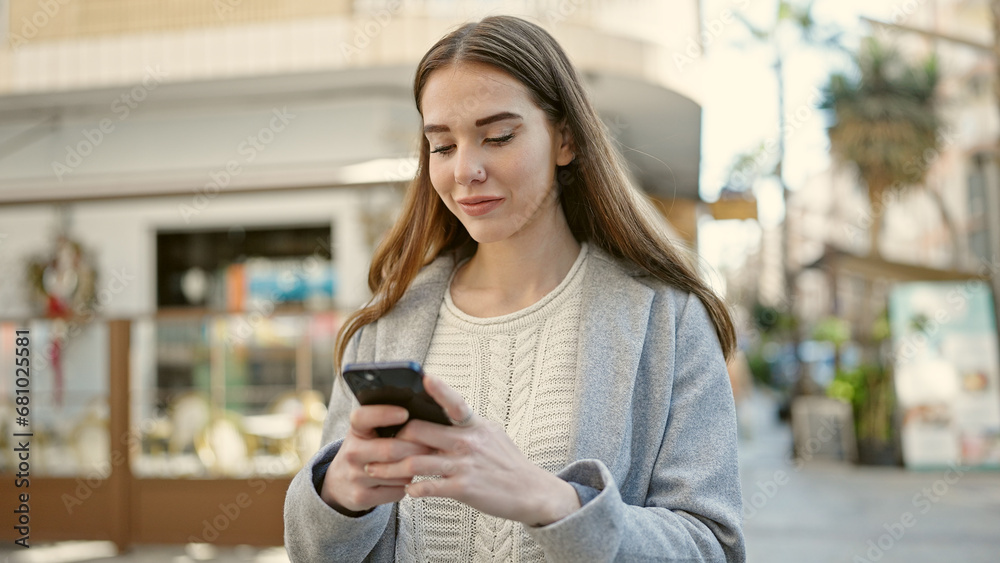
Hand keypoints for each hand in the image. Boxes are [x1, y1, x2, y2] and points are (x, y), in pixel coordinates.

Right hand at [320, 404, 434, 513]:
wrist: (340, 483)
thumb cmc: (363, 450)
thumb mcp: (366, 432)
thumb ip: (385, 422)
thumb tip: (420, 413)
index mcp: (355, 431)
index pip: (363, 417)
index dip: (383, 414)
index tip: (404, 413)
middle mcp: (352, 453)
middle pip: (390, 450)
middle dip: (416, 447)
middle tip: (432, 444)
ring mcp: (355, 477)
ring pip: (398, 473)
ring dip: (415, 468)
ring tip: (422, 462)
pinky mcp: (362, 496)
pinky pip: (397, 491)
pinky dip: (408, 485)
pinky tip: (407, 478)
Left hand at [365, 374, 580, 525]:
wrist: (531, 491)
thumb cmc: (506, 461)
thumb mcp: (490, 434)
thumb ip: (464, 424)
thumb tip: (440, 411)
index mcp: (473, 424)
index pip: (454, 401)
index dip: (439, 389)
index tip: (423, 376)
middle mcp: (467, 441)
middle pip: (418, 431)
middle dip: (391, 438)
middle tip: (373, 443)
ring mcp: (464, 464)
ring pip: (415, 462)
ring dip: (389, 468)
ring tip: (372, 470)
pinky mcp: (463, 488)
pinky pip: (429, 486)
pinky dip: (413, 489)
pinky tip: (406, 490)